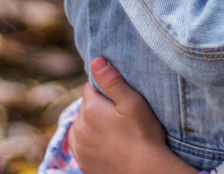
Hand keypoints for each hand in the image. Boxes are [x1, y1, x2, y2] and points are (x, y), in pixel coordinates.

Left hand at [69, 58, 197, 173]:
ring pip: (82, 125)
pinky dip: (89, 141)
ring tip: (115, 132)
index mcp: (90, 108)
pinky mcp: (81, 160)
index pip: (90, 88)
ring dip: (92, 124)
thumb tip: (95, 60)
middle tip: (120, 117)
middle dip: (98, 107)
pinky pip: (81, 143)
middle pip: (86, 106)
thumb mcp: (132, 102)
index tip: (119, 100)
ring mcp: (78, 145)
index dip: (105, 90)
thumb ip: (112, 81)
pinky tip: (107, 144)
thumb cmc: (143, 135)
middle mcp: (78, 126)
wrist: (145, 171)